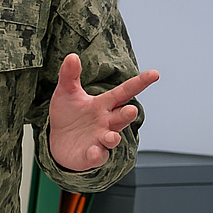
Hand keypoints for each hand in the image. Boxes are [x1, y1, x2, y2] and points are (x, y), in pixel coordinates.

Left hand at [48, 54, 159, 170]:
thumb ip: (69, 76)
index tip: (154, 74)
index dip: (140, 82)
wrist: (57, 141)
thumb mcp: (66, 93)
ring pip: (113, 138)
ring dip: (113, 138)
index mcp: (104, 104)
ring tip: (110, 136)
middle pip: (122, 117)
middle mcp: (106, 121)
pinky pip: (97, 156)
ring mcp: (100, 139)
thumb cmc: (67, 115)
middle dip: (128, 114)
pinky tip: (93, 151)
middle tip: (131, 110)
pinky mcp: (91, 155)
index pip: (125, 91)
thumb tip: (72, 56)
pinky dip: (96, 154)